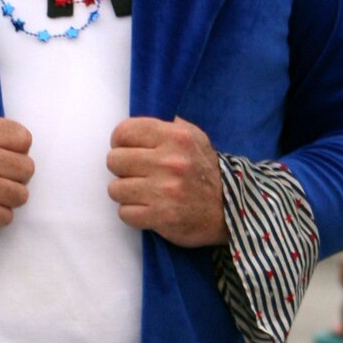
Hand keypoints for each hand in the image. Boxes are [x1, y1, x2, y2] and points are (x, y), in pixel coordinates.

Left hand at [107, 116, 226, 246]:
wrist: (228, 210)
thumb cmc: (205, 171)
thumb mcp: (194, 137)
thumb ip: (166, 126)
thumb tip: (136, 125)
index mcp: (176, 137)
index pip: (124, 132)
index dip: (120, 142)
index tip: (128, 150)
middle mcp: (170, 162)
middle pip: (114, 160)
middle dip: (122, 168)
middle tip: (137, 173)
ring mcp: (165, 191)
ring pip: (115, 189)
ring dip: (126, 193)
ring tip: (143, 192)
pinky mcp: (161, 217)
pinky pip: (124, 213)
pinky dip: (132, 213)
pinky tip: (148, 209)